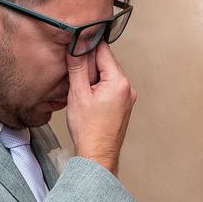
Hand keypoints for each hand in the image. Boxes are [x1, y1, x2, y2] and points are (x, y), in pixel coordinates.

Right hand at [65, 41, 135, 175]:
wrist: (97, 155)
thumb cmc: (89, 130)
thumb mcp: (78, 93)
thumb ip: (77, 66)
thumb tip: (76, 47)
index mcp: (119, 82)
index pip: (103, 50)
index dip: (86, 50)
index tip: (75, 54)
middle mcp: (127, 88)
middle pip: (106, 63)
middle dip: (89, 67)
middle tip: (77, 82)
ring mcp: (127, 97)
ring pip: (107, 76)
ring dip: (93, 79)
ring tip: (84, 96)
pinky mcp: (123, 105)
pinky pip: (110, 88)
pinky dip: (98, 90)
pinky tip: (89, 102)